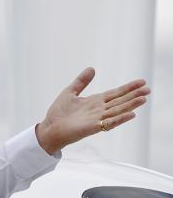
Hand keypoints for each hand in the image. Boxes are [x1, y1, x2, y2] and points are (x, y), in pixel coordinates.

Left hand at [35, 67, 149, 154]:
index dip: (128, 88)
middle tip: (148, 89)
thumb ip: (81, 82)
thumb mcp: (70, 92)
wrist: (49, 129)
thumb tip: (92, 68)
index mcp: (95, 102)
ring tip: (143, 99)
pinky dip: (120, 119)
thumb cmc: (58, 114)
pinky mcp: (92, 128)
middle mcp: (99, 110)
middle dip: (134, 95)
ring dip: (130, 105)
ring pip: (117, 111)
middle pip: (120, 101)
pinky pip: (109, 123)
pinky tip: (131, 114)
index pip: (115, 93)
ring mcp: (97, 119)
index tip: (141, 82)